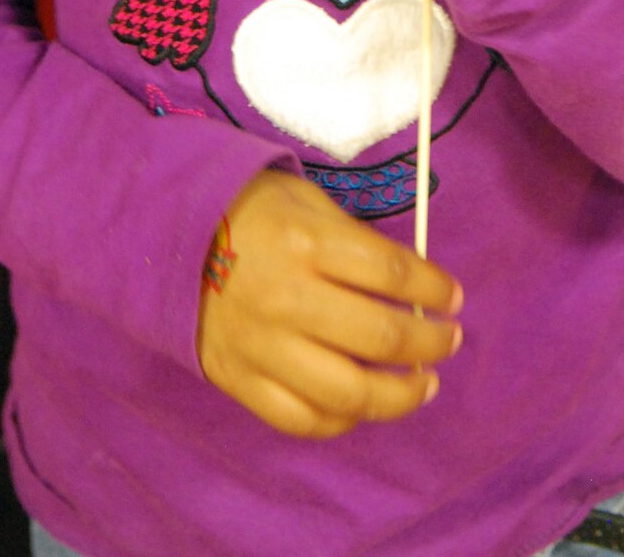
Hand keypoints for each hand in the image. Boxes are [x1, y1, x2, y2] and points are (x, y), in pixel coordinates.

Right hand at [197, 170, 462, 437]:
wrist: (171, 238)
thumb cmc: (252, 213)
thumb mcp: (307, 203)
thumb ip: (356, 243)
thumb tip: (411, 287)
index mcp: (308, 245)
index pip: (392, 274)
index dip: (434, 288)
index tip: (453, 296)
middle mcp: (289, 300)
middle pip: (380, 337)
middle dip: (430, 343)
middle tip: (449, 340)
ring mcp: (264, 348)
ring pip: (349, 393)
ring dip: (400, 395)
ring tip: (423, 385)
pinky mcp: (241, 382)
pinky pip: (302, 421)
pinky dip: (344, 420)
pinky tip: (365, 405)